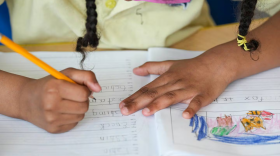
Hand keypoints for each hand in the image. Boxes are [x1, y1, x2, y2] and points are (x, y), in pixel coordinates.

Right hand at [18, 68, 100, 132]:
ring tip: (65, 103)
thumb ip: (86, 76)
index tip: (76, 88)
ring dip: (77, 109)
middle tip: (70, 96)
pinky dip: (71, 117)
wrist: (26, 100)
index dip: (84, 90)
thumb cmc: (49, 85)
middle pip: (84, 106)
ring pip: (81, 116)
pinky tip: (61, 111)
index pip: (84, 94)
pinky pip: (74, 123)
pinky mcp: (53, 129)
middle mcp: (51, 105)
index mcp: (54, 88)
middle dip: (81, 100)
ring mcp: (52, 119)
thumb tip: (98, 88)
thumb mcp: (67, 74)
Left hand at [119, 48, 238, 118]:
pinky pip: (196, 102)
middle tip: (125, 111)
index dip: (134, 97)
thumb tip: (136, 70)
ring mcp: (189, 89)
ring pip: (172, 96)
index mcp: (167, 77)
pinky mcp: (202, 95)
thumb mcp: (170, 64)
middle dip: (139, 102)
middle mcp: (175, 83)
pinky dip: (191, 108)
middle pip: (155, 93)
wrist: (216, 63)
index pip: (147, 88)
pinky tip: (185, 115)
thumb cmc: (192, 66)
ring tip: (147, 112)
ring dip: (159, 104)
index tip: (122, 104)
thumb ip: (152, 67)